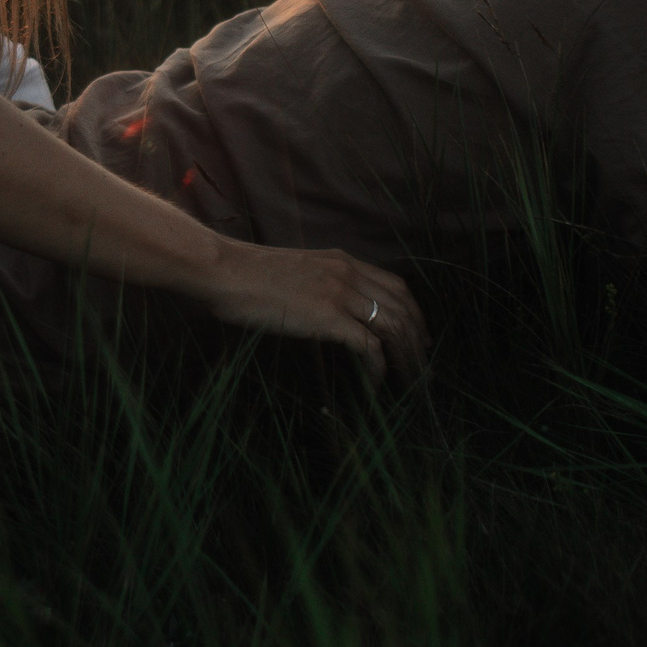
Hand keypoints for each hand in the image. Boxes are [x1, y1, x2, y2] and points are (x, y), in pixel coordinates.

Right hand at [194, 239, 429, 384]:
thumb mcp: (296, 272)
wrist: (225, 270)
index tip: (419, 335)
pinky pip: (369, 346)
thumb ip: (320, 285)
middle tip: (422, 365)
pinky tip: (376, 385)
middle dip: (418, 338)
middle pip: (403, 307)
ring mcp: (339, 294)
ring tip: (409, 381)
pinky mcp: (328, 317)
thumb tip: (327, 311)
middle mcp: (348, 273)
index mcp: (342, 261)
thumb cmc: (247, 275)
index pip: (396, 285)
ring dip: (406, 357)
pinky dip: (378, 369)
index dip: (414, 312)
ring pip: (393, 326)